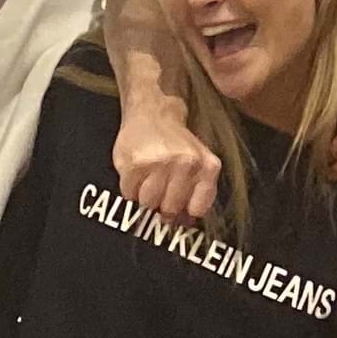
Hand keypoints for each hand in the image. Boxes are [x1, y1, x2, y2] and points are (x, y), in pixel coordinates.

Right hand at [115, 93, 220, 223]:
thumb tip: (186, 224)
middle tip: (160, 193)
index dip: (185, 213)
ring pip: (149, 203)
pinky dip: (131, 190)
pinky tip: (137, 175)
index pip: (196, 209)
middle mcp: (186, 164)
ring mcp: (159, 163)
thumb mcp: (198, 163)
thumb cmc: (177, 144)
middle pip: (170, 209)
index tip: (180, 211)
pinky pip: (130, 194)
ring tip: (148, 181)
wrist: (153, 113)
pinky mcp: (134, 164)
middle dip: (163, 206)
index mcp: (206, 167)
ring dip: (146, 198)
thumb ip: (198, 193)